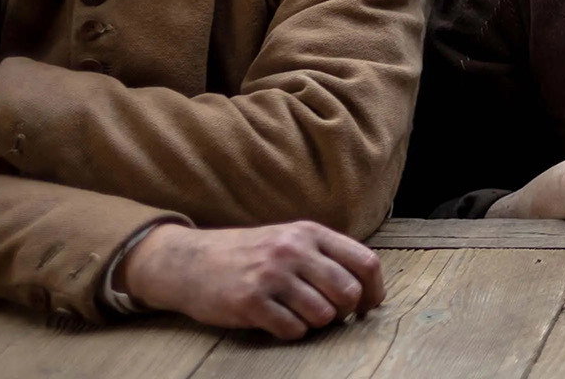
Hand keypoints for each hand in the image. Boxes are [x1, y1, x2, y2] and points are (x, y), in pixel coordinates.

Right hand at [116, 221, 383, 338]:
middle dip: (345, 311)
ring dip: (316, 323)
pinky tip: (277, 320)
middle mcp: (293, 250)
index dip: (374, 290)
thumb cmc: (248, 253)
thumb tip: (367, 289)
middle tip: (329, 314)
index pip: (364, 262)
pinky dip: (291, 332)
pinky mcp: (251, 301)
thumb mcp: (289, 238)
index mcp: (309, 232)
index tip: (368, 306)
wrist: (190, 261)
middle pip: (348, 292)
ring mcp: (271, 275)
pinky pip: (293, 329)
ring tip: (297, 313)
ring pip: (323, 315)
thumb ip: (326, 256)